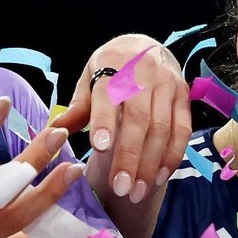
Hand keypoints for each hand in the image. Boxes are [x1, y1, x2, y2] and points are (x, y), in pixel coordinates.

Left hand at [52, 34, 189, 204]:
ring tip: (135, 192)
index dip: (105, 121)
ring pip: (162, 129)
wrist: (144, 45)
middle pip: (138, 119)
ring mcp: (168, 85)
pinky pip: (182, 130)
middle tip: (119, 189)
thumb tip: (54, 133)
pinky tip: (159, 178)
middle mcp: (144, 73)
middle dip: (129, 156)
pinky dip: (172, 156)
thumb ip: (77, 107)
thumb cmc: (110, 68)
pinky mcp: (184, 97)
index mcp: (113, 65)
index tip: (99, 148)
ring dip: (150, 164)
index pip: (108, 95)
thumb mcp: (89, 77)